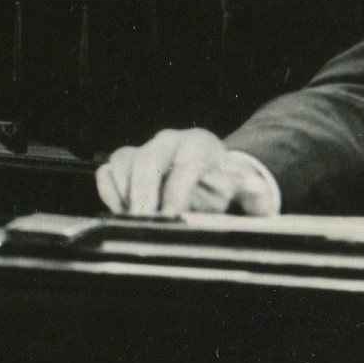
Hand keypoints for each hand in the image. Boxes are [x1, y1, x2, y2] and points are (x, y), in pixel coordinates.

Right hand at [95, 128, 282, 217]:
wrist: (206, 180)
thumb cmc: (223, 190)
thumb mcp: (245, 193)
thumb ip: (253, 193)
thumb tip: (256, 187)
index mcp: (201, 145)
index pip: (185, 167)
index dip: (177, 193)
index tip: (172, 216)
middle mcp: (169, 141)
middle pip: (147, 159)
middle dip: (143, 194)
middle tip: (142, 221)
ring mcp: (144, 149)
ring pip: (123, 162)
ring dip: (125, 194)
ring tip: (135, 220)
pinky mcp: (124, 161)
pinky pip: (107, 172)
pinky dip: (110, 192)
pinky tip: (124, 211)